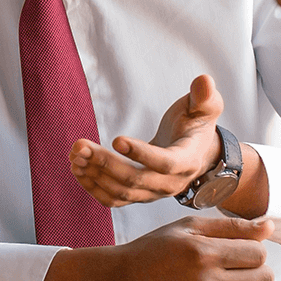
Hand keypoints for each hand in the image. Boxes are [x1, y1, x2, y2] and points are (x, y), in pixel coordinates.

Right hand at [35, 215, 273, 280]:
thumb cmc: (153, 250)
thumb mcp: (187, 228)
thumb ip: (231, 226)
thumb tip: (269, 226)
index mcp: (204, 254)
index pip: (258, 253)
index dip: (254, 247)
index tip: (240, 247)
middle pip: (264, 277)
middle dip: (257, 267)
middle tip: (238, 263)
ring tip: (232, 280)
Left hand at [71, 74, 224, 206]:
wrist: (197, 155)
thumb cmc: (196, 126)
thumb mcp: (205, 109)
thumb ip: (205, 96)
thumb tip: (204, 80)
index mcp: (187, 161)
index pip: (164, 163)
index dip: (141, 154)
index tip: (116, 139)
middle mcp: (170, 184)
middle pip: (135, 180)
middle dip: (105, 163)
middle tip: (80, 145)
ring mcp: (153, 194)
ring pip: (121, 193)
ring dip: (94, 175)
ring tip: (75, 154)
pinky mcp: (138, 196)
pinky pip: (114, 200)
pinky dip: (93, 187)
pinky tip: (77, 168)